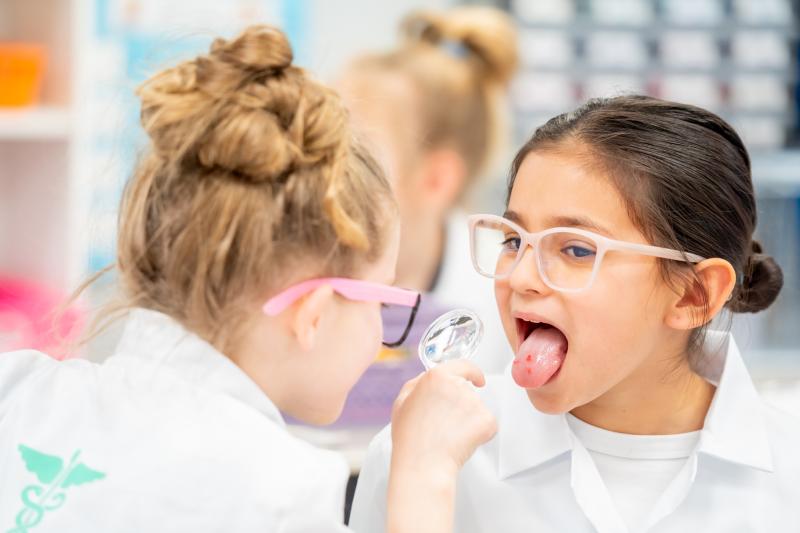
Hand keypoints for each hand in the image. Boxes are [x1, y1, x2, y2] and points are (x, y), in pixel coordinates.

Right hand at [390, 359, 496, 476]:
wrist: (423, 465)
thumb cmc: (410, 438)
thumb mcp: (402, 403)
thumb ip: (417, 383)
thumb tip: (429, 377)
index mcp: (437, 376)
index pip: (463, 365)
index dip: (471, 372)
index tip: (476, 378)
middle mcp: (458, 385)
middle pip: (468, 391)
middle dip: (461, 405)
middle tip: (446, 423)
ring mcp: (474, 403)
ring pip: (477, 409)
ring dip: (468, 420)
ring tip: (449, 435)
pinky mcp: (486, 421)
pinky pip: (487, 424)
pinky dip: (479, 434)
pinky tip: (461, 441)